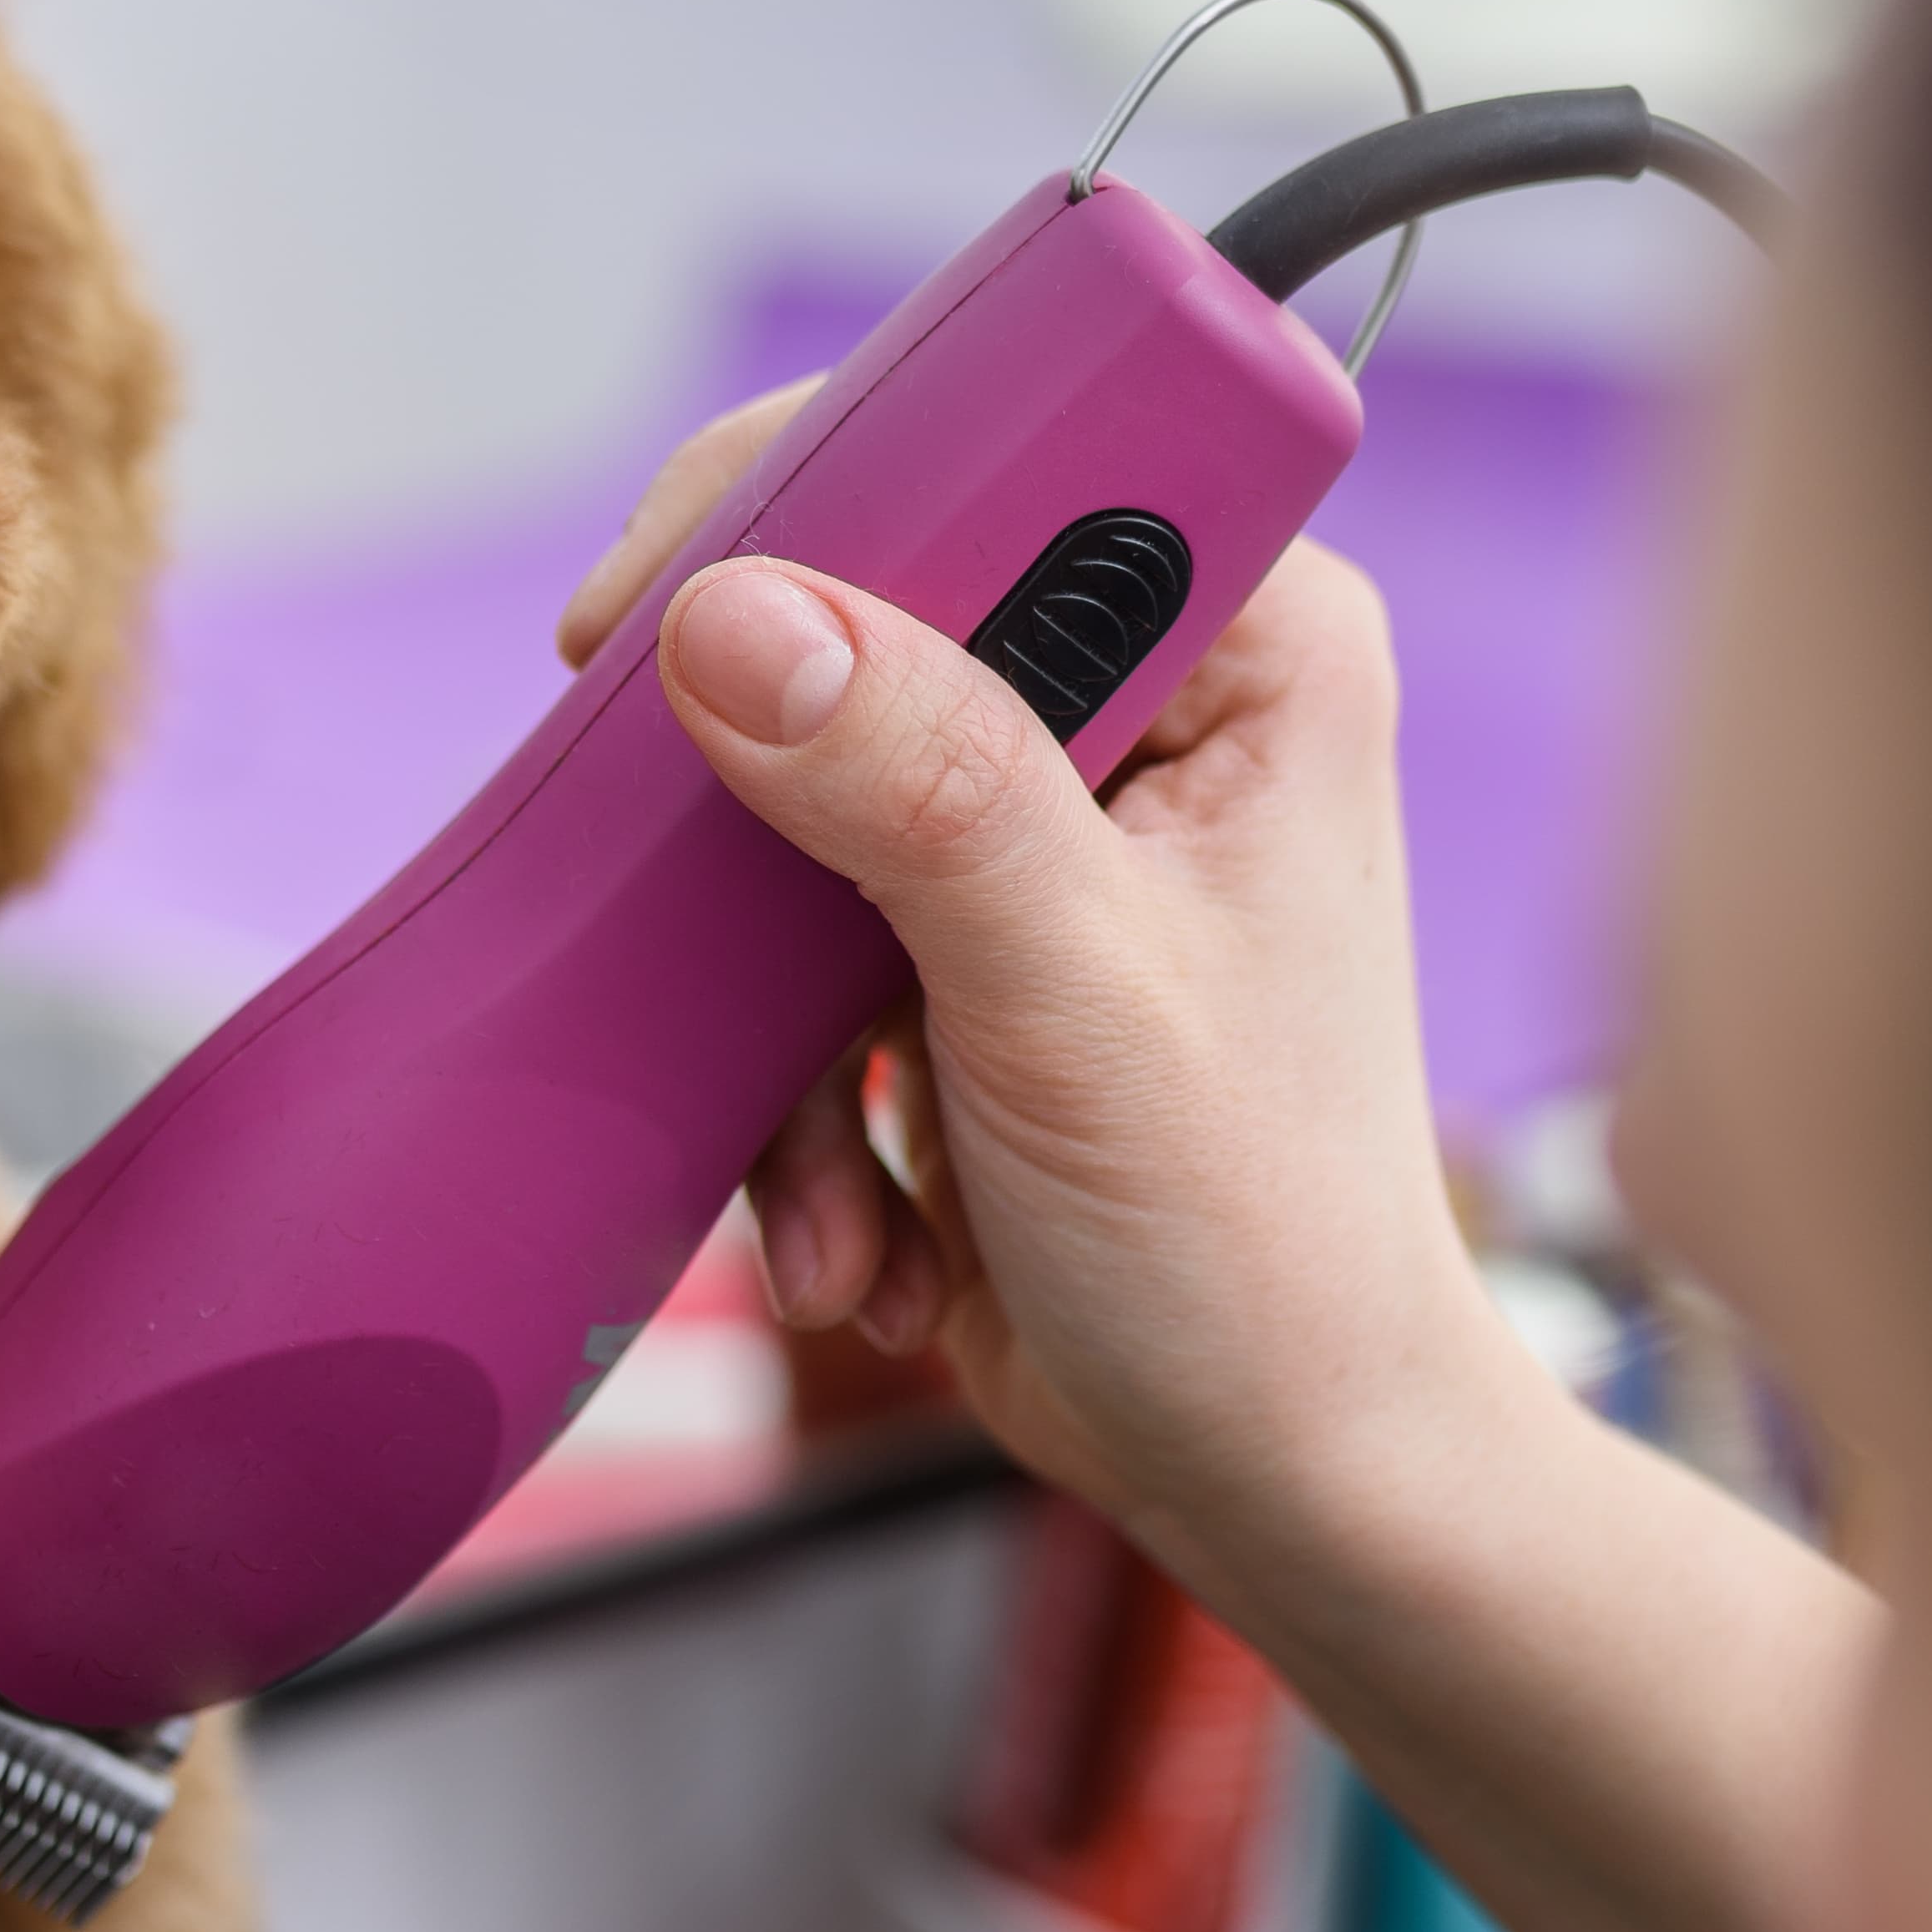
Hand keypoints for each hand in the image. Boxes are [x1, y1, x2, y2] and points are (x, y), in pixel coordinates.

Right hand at [556, 397, 1513, 1540]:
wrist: (1280, 1476)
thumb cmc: (1259, 1249)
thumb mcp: (1077, 999)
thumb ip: (921, 790)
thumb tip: (738, 622)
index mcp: (1252, 642)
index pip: (1001, 455)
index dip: (811, 504)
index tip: (651, 618)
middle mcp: (1156, 702)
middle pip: (861, 624)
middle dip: (755, 814)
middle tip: (682, 901)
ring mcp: (1048, 831)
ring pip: (791, 805)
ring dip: (765, 1017)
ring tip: (830, 1186)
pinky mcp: (961, 952)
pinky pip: (786, 951)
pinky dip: (789, 1104)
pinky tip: (866, 1235)